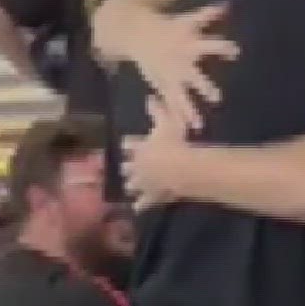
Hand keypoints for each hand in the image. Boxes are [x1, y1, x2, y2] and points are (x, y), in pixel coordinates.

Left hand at [122, 96, 186, 210]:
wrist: (180, 169)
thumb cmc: (174, 142)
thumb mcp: (167, 121)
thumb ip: (158, 110)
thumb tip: (150, 96)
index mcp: (139, 148)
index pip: (129, 144)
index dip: (129, 144)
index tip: (126, 144)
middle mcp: (137, 166)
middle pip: (127, 167)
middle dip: (126, 167)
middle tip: (125, 167)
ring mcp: (143, 183)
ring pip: (132, 185)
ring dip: (131, 185)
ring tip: (129, 187)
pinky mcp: (152, 196)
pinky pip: (144, 202)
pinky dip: (140, 205)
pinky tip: (137, 209)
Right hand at [130, 4, 239, 132]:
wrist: (136, 34)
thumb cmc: (169, 26)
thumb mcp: (188, 19)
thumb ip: (208, 15)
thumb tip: (229, 4)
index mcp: (189, 43)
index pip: (209, 44)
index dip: (223, 47)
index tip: (236, 51)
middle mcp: (180, 61)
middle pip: (194, 76)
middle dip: (204, 86)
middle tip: (217, 98)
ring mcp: (170, 76)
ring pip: (181, 95)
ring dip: (189, 109)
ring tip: (199, 125)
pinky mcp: (162, 84)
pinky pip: (170, 102)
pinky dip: (176, 116)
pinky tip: (184, 131)